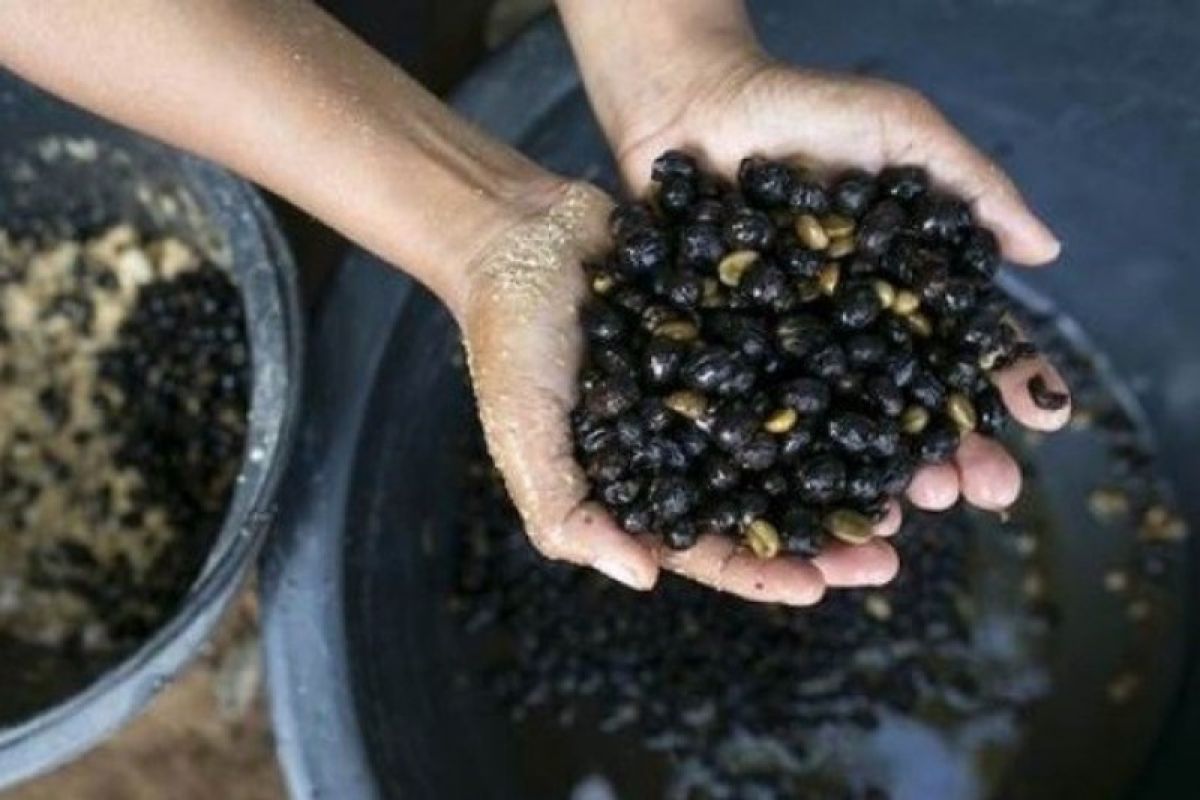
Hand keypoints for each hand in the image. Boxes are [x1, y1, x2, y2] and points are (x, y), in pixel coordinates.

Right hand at [457, 180, 902, 604]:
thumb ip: (567, 513)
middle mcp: (696, 441)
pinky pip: (801, 355)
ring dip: (854, 460)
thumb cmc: (509, 340)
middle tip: (889, 546)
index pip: (711, 547)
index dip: (764, 573)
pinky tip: (896, 382)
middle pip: (773, 500)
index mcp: (648, 482)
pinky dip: (847, 373)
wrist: (521, 232)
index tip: (822, 587)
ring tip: (913, 479)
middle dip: (830, 531)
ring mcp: (724, 383)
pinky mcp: (742, 324)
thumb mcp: (523, 435)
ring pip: (802, 436)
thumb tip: (644, 579)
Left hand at [606, 49, 1070, 587]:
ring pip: (834, 429)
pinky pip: (754, 419)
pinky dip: (781, 462)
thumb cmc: (802, 111)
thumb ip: (971, 182)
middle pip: (902, 405)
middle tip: (978, 489)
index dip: (998, 381)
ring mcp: (785, 352)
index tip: (1037, 418)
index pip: (959, 347)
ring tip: (906, 509)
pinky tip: (809, 497)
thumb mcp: (899, 128)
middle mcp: (847, 333)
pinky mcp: (722, 361)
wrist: (692, 108)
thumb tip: (1046, 252)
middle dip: (946, 450)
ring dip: (874, 476)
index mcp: (897, 289)